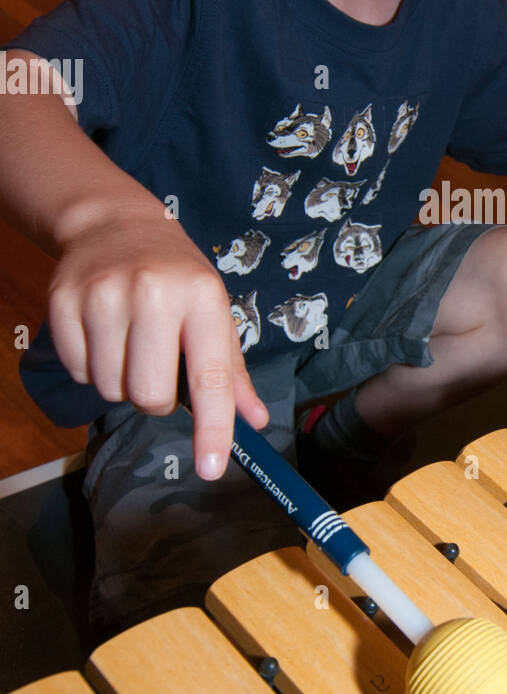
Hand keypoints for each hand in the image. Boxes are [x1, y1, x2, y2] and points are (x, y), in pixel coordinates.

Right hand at [47, 205, 268, 478]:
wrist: (114, 223)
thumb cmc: (176, 275)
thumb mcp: (213, 310)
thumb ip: (231, 371)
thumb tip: (256, 421)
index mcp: (202, 298)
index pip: (210, 378)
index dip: (211, 429)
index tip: (211, 469)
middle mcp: (153, 293)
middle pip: (150, 396)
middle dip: (154, 398)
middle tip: (157, 366)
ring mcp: (104, 295)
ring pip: (110, 389)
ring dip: (122, 382)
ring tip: (130, 343)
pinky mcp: (64, 301)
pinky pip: (79, 371)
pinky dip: (92, 367)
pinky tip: (103, 334)